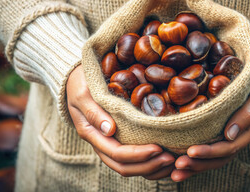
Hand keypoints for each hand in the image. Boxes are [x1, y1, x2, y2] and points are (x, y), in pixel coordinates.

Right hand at [66, 65, 174, 179]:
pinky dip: (150, 164)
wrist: (77, 80)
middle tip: (171, 158)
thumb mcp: (84, 94)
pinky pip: (133, 161)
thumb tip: (110, 130)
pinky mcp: (118, 141)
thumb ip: (94, 112)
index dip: (138, 154)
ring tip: (172, 161)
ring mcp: (109, 144)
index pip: (117, 153)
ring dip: (151, 168)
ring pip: (129, 167)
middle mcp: (101, 144)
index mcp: (92, 134)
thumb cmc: (81, 84)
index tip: (158, 147)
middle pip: (124, 167)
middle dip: (148, 165)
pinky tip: (166, 159)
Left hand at [171, 71, 249, 181]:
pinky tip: (178, 165)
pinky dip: (196, 161)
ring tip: (175, 173)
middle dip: (198, 164)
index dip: (209, 151)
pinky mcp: (223, 135)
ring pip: (214, 159)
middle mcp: (241, 139)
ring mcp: (232, 139)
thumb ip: (248, 113)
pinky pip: (211, 152)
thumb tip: (229, 135)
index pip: (228, 147)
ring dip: (195, 167)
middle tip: (177, 165)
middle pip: (219, 158)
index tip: (190, 151)